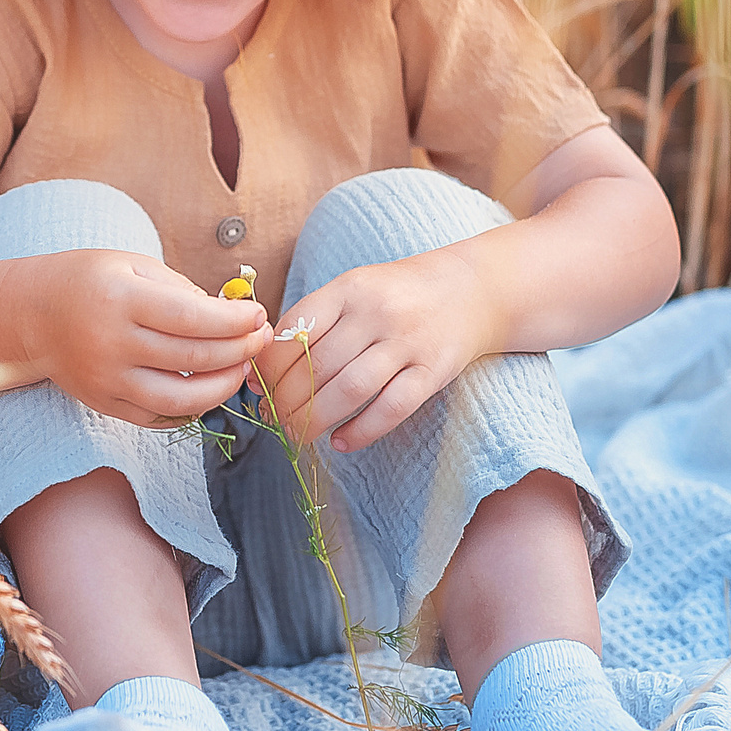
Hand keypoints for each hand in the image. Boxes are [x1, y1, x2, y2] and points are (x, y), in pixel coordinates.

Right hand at [5, 251, 270, 426]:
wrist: (31, 314)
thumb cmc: (89, 281)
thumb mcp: (132, 265)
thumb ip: (182, 289)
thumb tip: (233, 315)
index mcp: (120, 300)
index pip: (192, 318)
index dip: (235, 321)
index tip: (259, 316)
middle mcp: (111, 344)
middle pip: (193, 359)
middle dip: (239, 351)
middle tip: (260, 340)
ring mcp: (107, 380)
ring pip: (181, 400)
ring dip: (223, 387)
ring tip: (241, 368)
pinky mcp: (104, 404)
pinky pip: (158, 418)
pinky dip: (191, 410)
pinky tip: (208, 390)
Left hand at [251, 249, 500, 452]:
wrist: (473, 288)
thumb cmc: (398, 294)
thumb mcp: (355, 290)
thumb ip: (313, 323)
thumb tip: (260, 371)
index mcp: (350, 288)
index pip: (296, 330)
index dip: (270, 366)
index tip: (257, 388)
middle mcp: (377, 313)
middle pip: (318, 366)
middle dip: (286, 400)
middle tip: (272, 419)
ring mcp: (408, 343)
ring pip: (350, 391)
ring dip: (315, 419)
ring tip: (297, 434)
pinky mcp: (433, 372)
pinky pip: (391, 409)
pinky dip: (361, 431)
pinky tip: (341, 442)